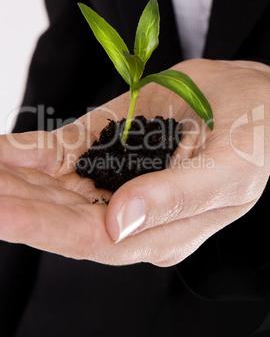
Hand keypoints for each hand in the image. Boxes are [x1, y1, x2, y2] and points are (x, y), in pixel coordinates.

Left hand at [0, 59, 268, 265]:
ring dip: (14, 179)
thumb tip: (119, 224)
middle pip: (61, 215)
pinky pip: (63, 153)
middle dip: (17, 201)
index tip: (0, 210)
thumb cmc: (253, 139)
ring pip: (54, 187)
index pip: (90, 238)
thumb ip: (175, 199)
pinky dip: (28, 151)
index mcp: (161, 230)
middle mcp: (132, 212)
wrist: (254, 99)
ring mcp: (117, 180)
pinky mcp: (111, 149)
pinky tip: (3, 150)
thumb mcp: (227, 170)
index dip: (42, 226)